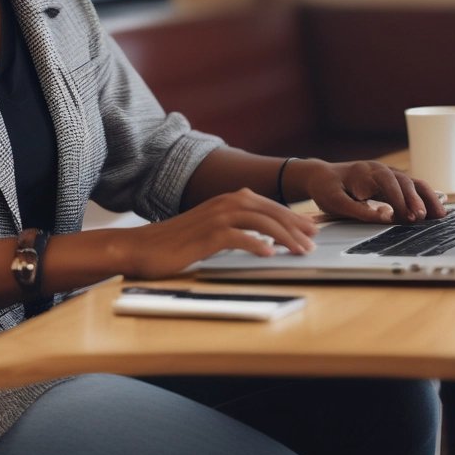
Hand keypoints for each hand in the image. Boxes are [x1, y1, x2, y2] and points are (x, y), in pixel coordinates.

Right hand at [119, 188, 318, 278]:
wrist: (141, 248)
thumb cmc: (174, 243)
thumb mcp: (209, 231)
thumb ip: (233, 229)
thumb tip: (263, 239)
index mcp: (225, 201)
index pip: (267, 205)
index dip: (291, 216)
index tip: (310, 228)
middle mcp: (222, 204)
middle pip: (268, 210)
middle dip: (294, 224)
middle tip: (314, 239)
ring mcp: (214, 218)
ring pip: (258, 221)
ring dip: (283, 235)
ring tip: (300, 250)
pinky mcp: (205, 235)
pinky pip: (236, 236)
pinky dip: (255, 243)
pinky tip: (269, 254)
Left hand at [297, 160, 446, 224]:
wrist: (322, 176)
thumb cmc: (327, 189)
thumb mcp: (335, 202)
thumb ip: (358, 210)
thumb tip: (385, 217)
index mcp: (365, 172)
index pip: (387, 182)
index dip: (399, 198)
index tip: (406, 216)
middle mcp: (380, 170)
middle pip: (404, 181)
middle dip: (415, 199)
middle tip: (421, 218)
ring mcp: (388, 175)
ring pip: (414, 183)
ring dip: (427, 198)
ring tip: (440, 216)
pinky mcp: (393, 184)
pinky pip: (414, 188)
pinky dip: (426, 199)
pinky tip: (436, 213)